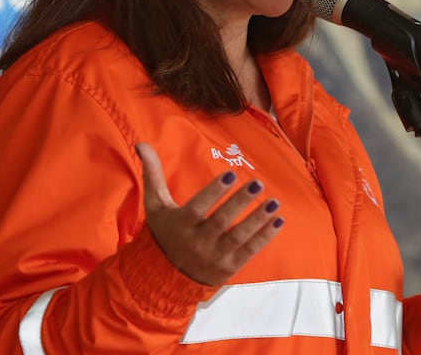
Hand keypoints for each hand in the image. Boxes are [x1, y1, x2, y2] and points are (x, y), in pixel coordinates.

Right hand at [136, 142, 283, 286]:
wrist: (166, 277)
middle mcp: (198, 242)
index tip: (231, 174)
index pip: (198, 207)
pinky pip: (249, 251)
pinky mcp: (229, 266)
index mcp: (181, 225)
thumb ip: (152, 175)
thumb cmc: (164, 233)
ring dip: (258, 219)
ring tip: (274, 202)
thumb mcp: (155, 206)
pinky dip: (265, 237)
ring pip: (239, 236)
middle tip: (258, 183)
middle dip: (240, 202)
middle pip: (222, 221)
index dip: (214, 192)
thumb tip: (142, 144)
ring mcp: (215, 256)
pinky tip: (278, 221)